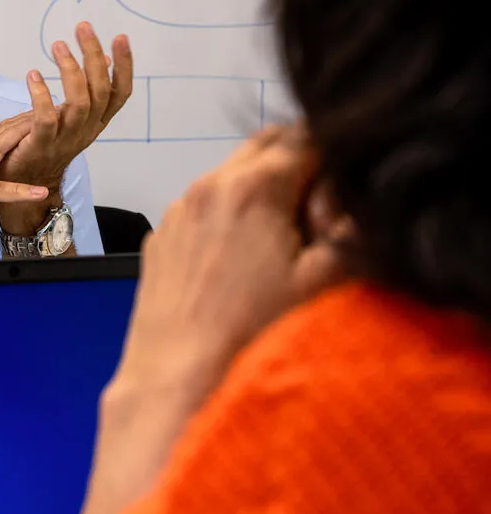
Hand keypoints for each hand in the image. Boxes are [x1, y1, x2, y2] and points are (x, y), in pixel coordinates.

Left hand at [0, 23, 132, 233]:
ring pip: (79, 103)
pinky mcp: (41, 145)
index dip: (125, 66)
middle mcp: (87, 129)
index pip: (120, 92)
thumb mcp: (73, 113)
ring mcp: (66, 139)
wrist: (26, 180)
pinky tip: (33, 75)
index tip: (120, 37)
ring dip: (70, 70)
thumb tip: (105, 59)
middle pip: (100, 91)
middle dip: (94, 56)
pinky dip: (41, 95)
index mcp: (97, 121)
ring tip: (58, 46)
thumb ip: (89, 88)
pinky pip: (46, 119)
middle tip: (82, 28)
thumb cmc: (47, 141)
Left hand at [69, 126, 345, 513]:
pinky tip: (235, 264)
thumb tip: (352, 203)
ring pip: (231, 171)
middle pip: (267, 143)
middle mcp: (210, 182)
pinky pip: (202, 203)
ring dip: (261, 189)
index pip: (308, 136)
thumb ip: (350, 230)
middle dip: (298, 165)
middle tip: (313, 219)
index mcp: (255, 185)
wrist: (175, 377)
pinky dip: (227, 213)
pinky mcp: (161, 233)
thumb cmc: (255, 334)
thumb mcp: (324, 284)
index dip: (333, 167)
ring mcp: (179, 206)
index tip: (335, 212)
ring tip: (274, 247)